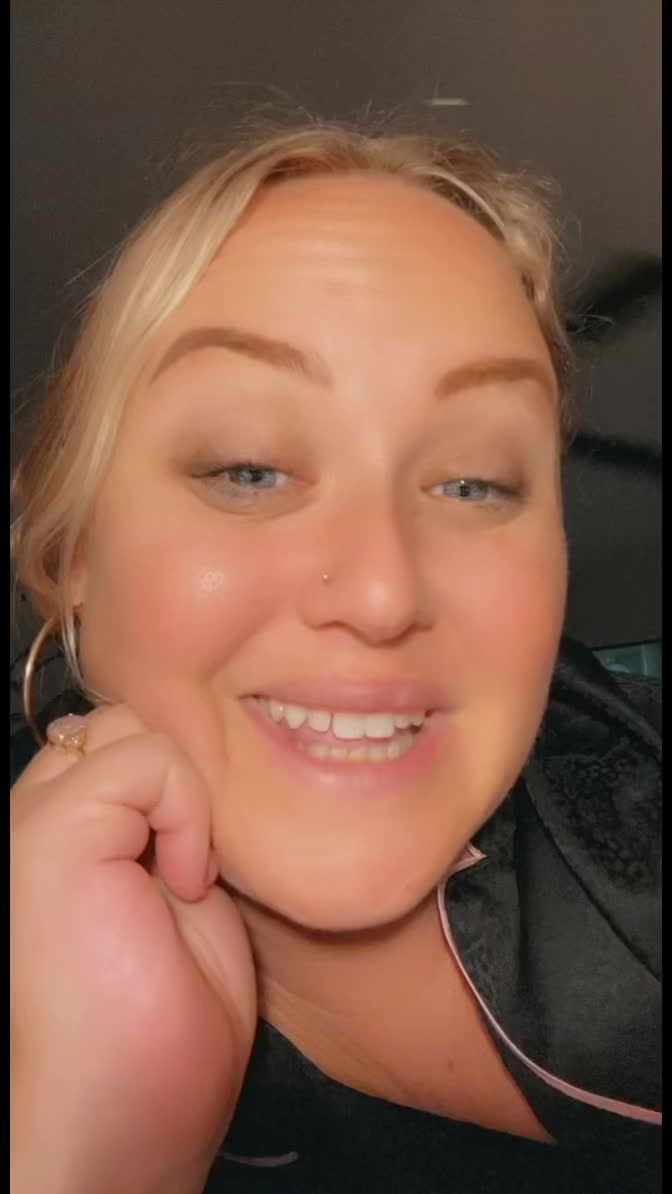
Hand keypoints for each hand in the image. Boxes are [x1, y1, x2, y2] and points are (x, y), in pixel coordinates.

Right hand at [11, 705, 256, 1193]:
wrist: (113, 1133)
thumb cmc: (149, 1052)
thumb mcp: (181, 918)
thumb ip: (170, 837)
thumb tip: (189, 787)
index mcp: (54, 849)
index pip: (111, 755)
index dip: (167, 796)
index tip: (192, 874)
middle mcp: (25, 825)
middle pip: (113, 730)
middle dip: (166, 782)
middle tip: (187, 872)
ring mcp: (29, 824)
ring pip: (123, 728)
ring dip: (175, 791)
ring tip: (182, 880)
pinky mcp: (52, 834)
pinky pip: (143, 758)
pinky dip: (185, 806)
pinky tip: (183, 881)